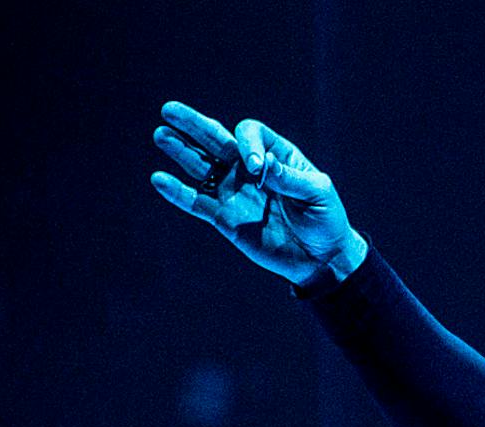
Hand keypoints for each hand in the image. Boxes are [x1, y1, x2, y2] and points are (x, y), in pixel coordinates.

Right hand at [150, 102, 367, 287]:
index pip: (250, 134)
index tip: (257, 168)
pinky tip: (159, 180)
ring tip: (161, 135)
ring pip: (201, 166)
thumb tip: (261, 164)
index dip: (248, 144)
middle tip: (169, 110)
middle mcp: (248, 169)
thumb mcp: (318, 193)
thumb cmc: (326, 220)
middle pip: (215, 140)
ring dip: (180, 151)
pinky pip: (197, 203)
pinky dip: (178, 193)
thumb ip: (289, 178)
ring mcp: (235, 192)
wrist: (322, 258)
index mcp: (274, 155)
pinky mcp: (225, 218)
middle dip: (193, 125)